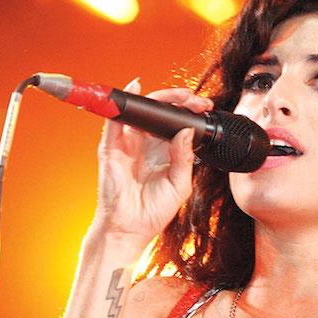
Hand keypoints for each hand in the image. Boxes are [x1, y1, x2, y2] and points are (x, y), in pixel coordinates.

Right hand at [90, 80, 212, 241]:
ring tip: (178, 96)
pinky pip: (115, 120)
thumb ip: (185, 157)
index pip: (177, 123)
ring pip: (142, 111)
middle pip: (160, 112)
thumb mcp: (180, 184)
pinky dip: (123, 103)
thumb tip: (187, 131)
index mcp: (164, 151)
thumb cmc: (153, 211)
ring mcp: (128, 143)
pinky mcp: (111, 146)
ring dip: (159, 98)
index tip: (206, 107)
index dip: (190, 112)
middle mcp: (146, 143)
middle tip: (195, 100)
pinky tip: (135, 88)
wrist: (130, 229)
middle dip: (179, 100)